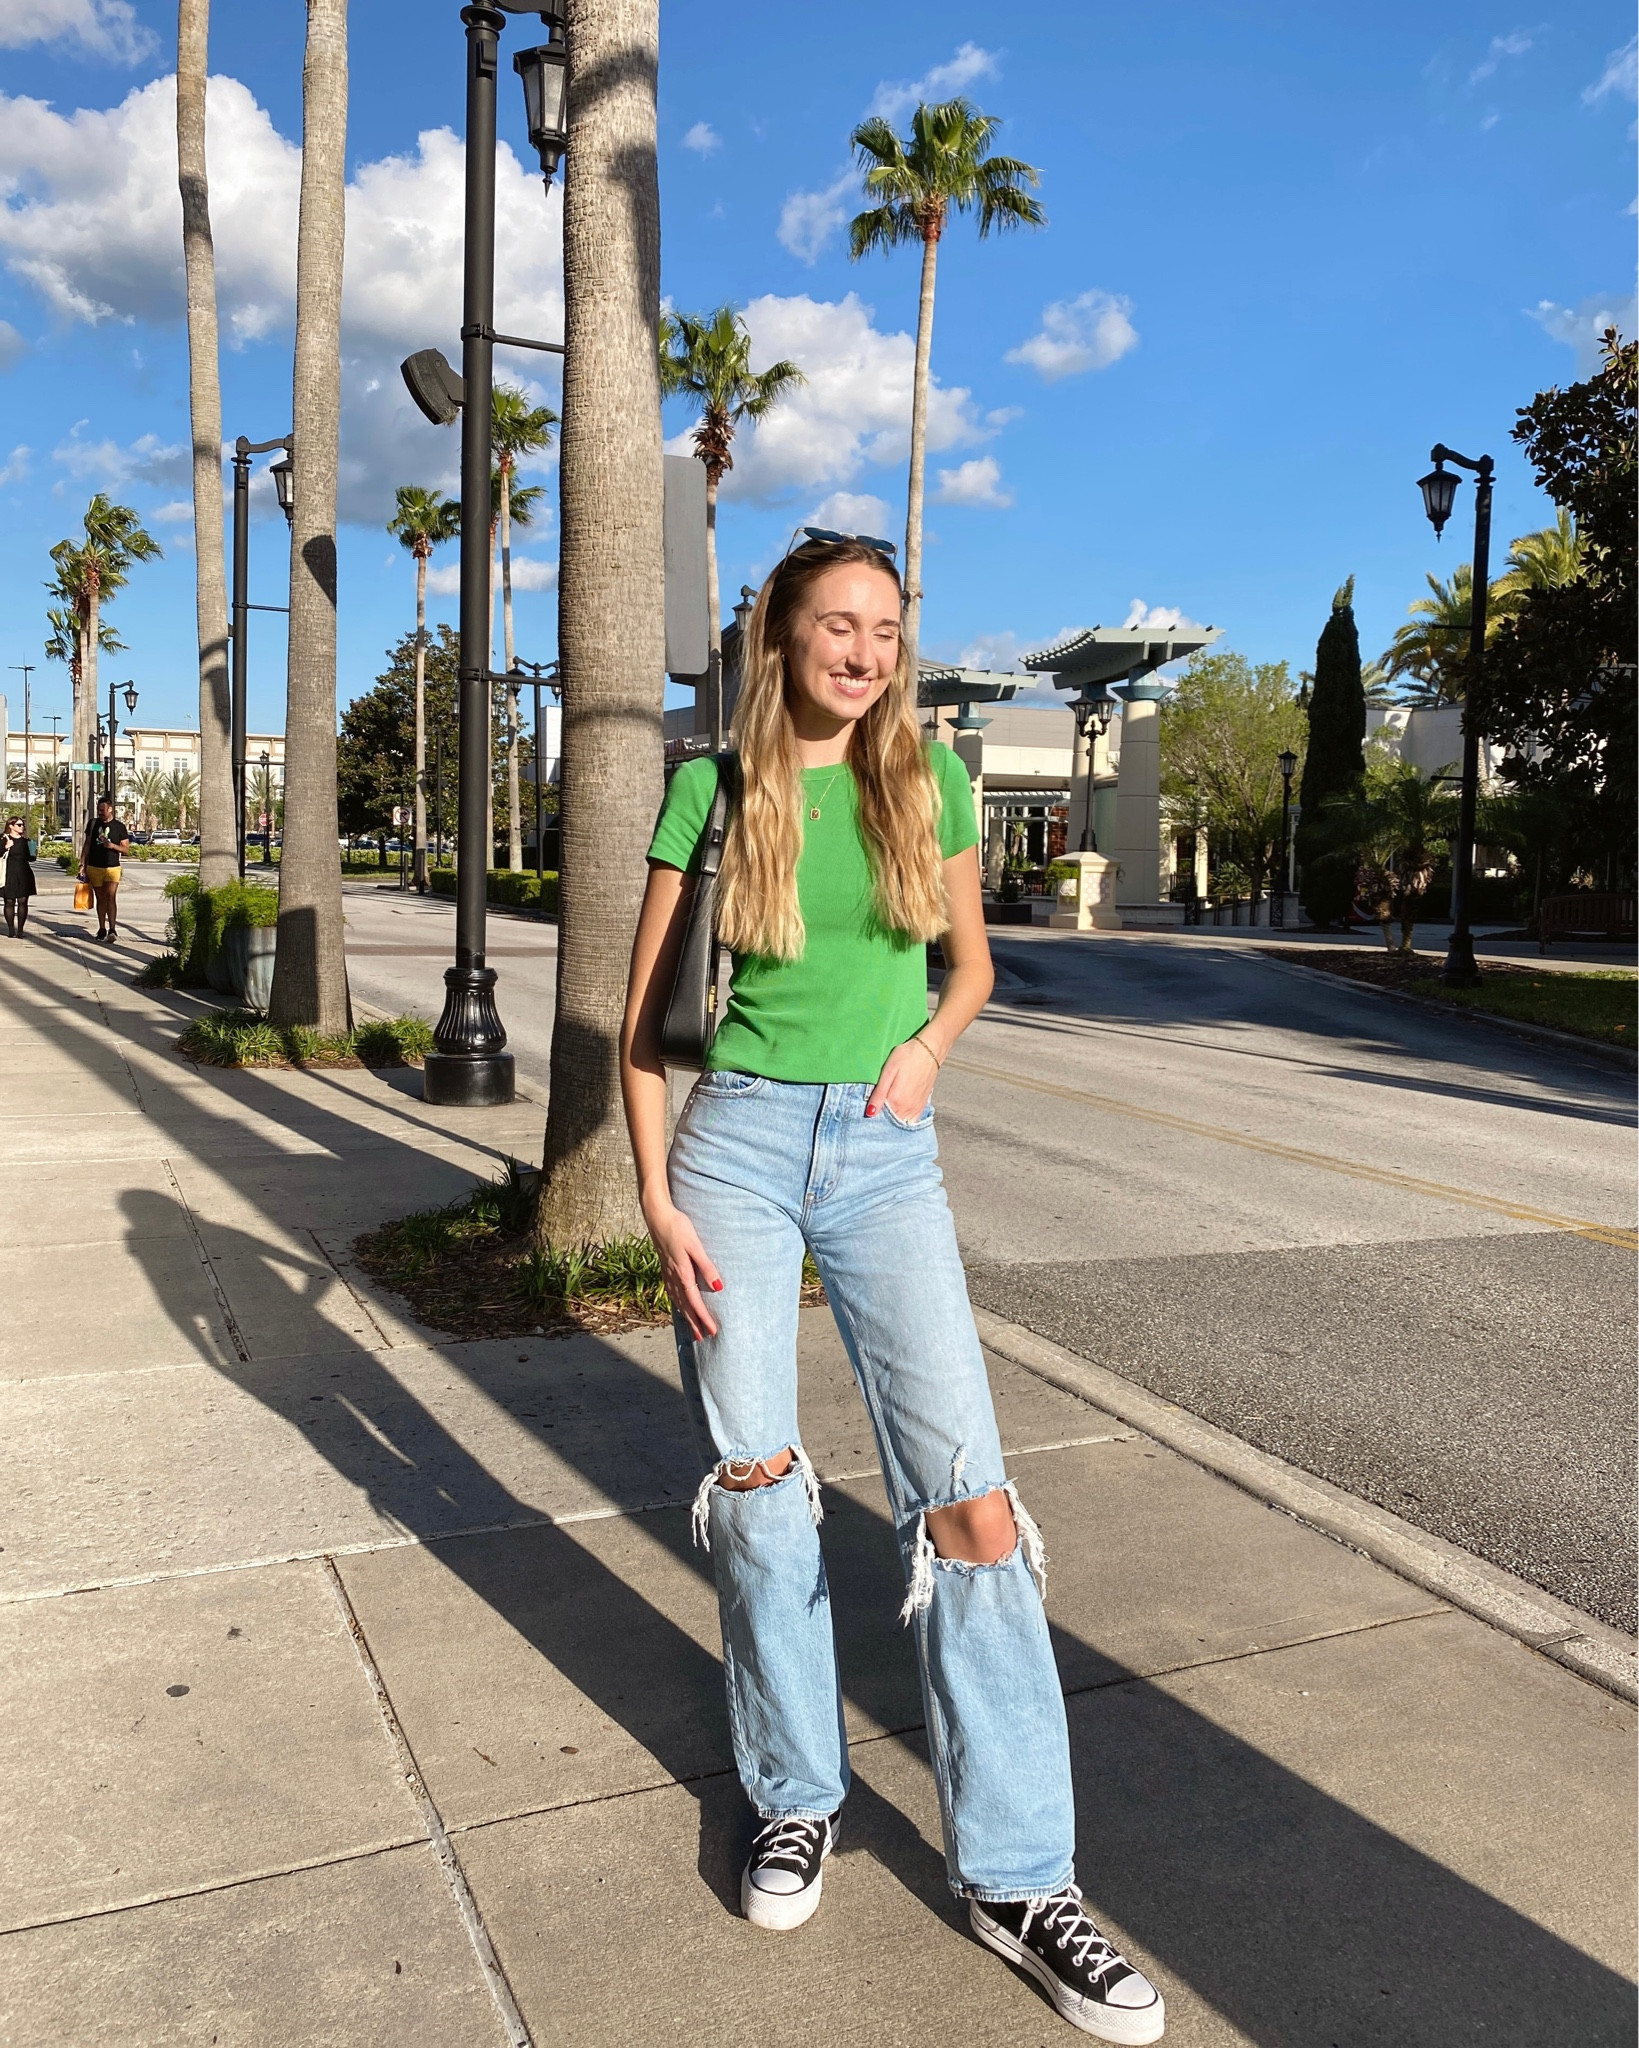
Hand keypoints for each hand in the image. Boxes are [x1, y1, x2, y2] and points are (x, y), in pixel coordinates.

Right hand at [645, 1197, 722, 1340]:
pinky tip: (679, 1305)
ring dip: (685, 1316)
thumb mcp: (696, 1246)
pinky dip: (677, 1304)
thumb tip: (718, 1287)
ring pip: (677, 1301)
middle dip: (694, 1323)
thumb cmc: (679, 1228)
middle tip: (702, 1338)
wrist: (657, 1216)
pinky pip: (672, 1292)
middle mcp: (673, 1277)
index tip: (712, 1331)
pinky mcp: (665, 1267)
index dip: (703, 1318)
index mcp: (682, 1273)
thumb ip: (707, 1267)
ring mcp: (667, 1273)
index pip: (695, 1302)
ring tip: (692, 1328)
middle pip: (685, 1306)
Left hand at [865, 1035, 938, 1122]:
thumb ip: (879, 1094)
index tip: (865, 1116)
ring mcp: (916, 1108)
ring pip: (901, 1124)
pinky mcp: (922, 1106)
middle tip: (873, 1114)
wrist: (930, 1050)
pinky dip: (903, 1120)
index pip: (880, 1120)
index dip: (872, 1119)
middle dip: (881, 1123)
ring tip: (884, 1113)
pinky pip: (911, 1121)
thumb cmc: (907, 1056)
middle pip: (891, 1124)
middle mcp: (907, 1108)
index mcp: (896, 1101)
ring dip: (892, 1123)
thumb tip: (870, 1113)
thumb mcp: (888, 1072)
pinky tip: (897, 1112)